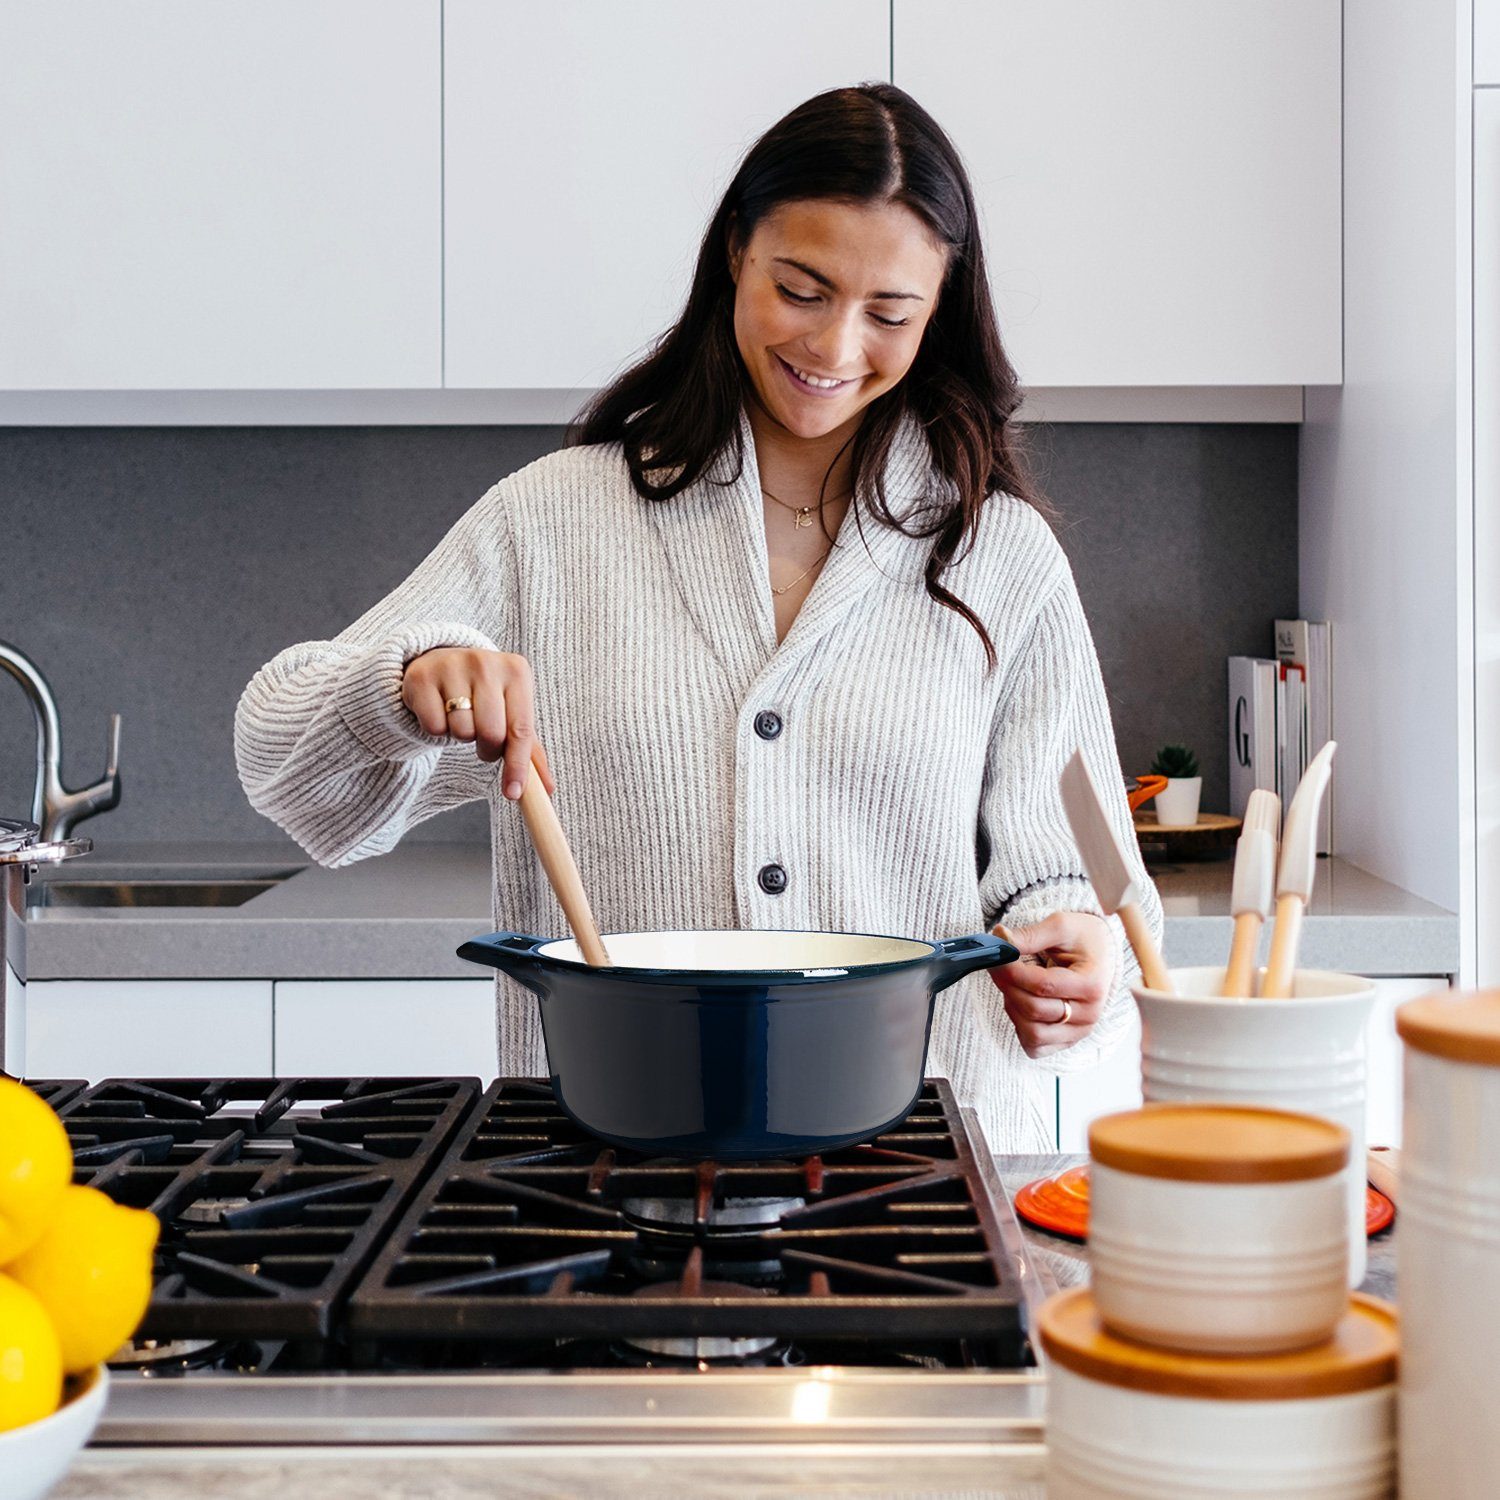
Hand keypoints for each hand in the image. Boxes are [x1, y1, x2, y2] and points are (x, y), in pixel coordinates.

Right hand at [401, 647, 555, 800]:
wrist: (442, 661)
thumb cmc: (485, 693)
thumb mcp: (511, 710)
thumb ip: (529, 749)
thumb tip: (547, 789)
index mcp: (516, 670)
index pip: (521, 729)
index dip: (517, 765)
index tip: (513, 793)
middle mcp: (486, 663)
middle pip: (491, 733)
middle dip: (487, 750)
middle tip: (483, 742)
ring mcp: (452, 666)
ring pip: (461, 731)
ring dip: (460, 736)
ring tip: (460, 718)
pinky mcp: (422, 677)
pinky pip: (433, 726)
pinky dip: (437, 729)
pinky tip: (440, 711)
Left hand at [988, 911, 1115, 1057]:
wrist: (1100, 953)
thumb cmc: (1081, 939)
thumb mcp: (1060, 926)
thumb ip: (1030, 935)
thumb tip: (1000, 939)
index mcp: (1092, 985)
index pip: (1043, 985)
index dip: (1012, 971)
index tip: (997, 955)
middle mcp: (1090, 1014)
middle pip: (1034, 1009)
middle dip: (1007, 986)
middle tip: (996, 964)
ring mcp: (1079, 1032)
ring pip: (1032, 1033)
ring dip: (1012, 1006)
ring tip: (1012, 984)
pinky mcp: (1066, 1042)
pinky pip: (1034, 1047)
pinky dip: (1019, 1027)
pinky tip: (1020, 1004)